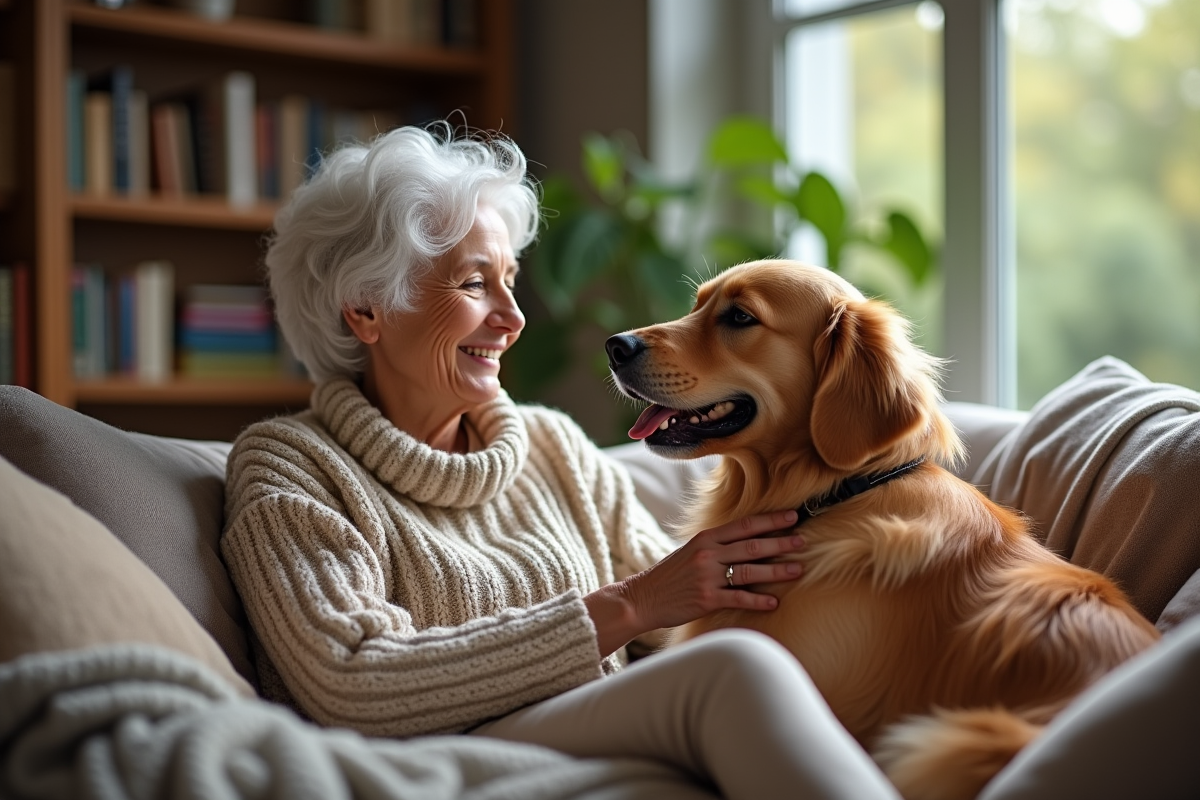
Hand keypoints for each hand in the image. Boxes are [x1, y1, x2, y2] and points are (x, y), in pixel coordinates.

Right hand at [584, 510, 804, 656]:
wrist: (642, 598)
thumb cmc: (670, 576)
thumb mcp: (690, 552)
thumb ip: (716, 545)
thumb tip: (747, 540)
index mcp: (705, 538)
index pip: (744, 525)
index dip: (770, 521)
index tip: (792, 517)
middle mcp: (707, 554)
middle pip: (751, 546)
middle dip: (780, 543)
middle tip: (802, 542)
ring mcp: (707, 576)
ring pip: (749, 570)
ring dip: (776, 571)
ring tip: (797, 570)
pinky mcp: (706, 599)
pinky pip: (738, 597)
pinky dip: (758, 599)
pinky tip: (773, 602)